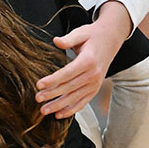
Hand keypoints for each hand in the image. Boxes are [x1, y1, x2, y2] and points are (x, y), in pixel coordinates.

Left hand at [37, 2, 132, 117]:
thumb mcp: (81, 33)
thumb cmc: (92, 35)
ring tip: (44, 110)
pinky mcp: (95, 88)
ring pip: (75, 98)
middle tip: (37, 99)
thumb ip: (68, 39)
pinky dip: (71, 109)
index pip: (67, 73)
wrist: (111, 39)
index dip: (52, 80)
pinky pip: (83, 102)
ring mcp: (95, 83)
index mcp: (88, 61)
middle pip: (69, 87)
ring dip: (59, 106)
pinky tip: (59, 114)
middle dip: (52, 95)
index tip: (39, 85)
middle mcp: (93, 75)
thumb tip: (56, 41)